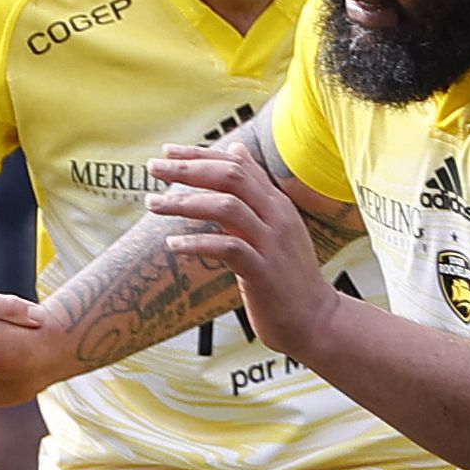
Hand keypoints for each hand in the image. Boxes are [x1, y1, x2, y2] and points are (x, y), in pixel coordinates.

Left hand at [145, 143, 340, 358]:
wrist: (316, 320)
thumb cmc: (287, 275)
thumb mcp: (274, 223)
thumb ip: (254, 190)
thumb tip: (236, 150)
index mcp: (276, 203)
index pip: (237, 164)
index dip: (200, 154)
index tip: (167, 152)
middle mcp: (277, 216)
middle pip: (231, 177)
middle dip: (188, 169)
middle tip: (153, 168)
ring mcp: (272, 243)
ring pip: (227, 207)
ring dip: (185, 202)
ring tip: (153, 204)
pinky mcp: (264, 272)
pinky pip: (228, 248)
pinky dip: (197, 244)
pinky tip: (173, 244)